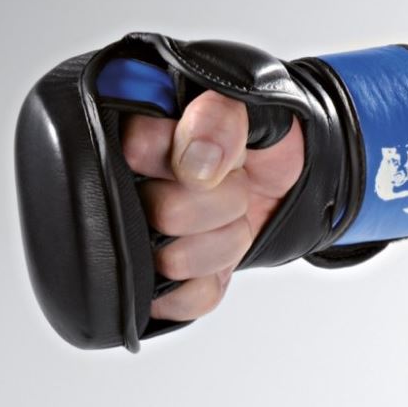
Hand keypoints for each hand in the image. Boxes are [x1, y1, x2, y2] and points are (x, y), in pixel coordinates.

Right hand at [122, 90, 303, 321]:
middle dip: (222, 200)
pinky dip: (212, 279)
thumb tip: (193, 165)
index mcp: (135, 130)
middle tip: (232, 182)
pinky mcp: (156, 281)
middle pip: (165, 212)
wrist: (284, 182)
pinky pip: (181, 299)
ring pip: (174, 260)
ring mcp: (136, 237)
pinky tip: (219, 254)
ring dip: (223, 239)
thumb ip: (219, 117)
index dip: (190, 158)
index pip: (137, 148)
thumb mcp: (251, 107)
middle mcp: (123, 185)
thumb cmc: (259, 140)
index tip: (222, 155)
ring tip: (229, 214)